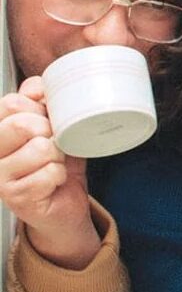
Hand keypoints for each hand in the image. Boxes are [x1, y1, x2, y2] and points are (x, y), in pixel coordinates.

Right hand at [0, 77, 98, 268]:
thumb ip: (46, 104)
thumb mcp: (56, 128)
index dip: (40, 108)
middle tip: (55, 145)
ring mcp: (0, 175)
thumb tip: (41, 86)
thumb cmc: (59, 164)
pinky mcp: (14, 197)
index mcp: (1, 129)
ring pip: (40, 149)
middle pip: (21, 123)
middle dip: (49, 131)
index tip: (48, 121)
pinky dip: (60, 176)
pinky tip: (54, 182)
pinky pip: (49, 174)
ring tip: (55, 165)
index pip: (11, 102)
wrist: (64, 206)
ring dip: (59, 157)